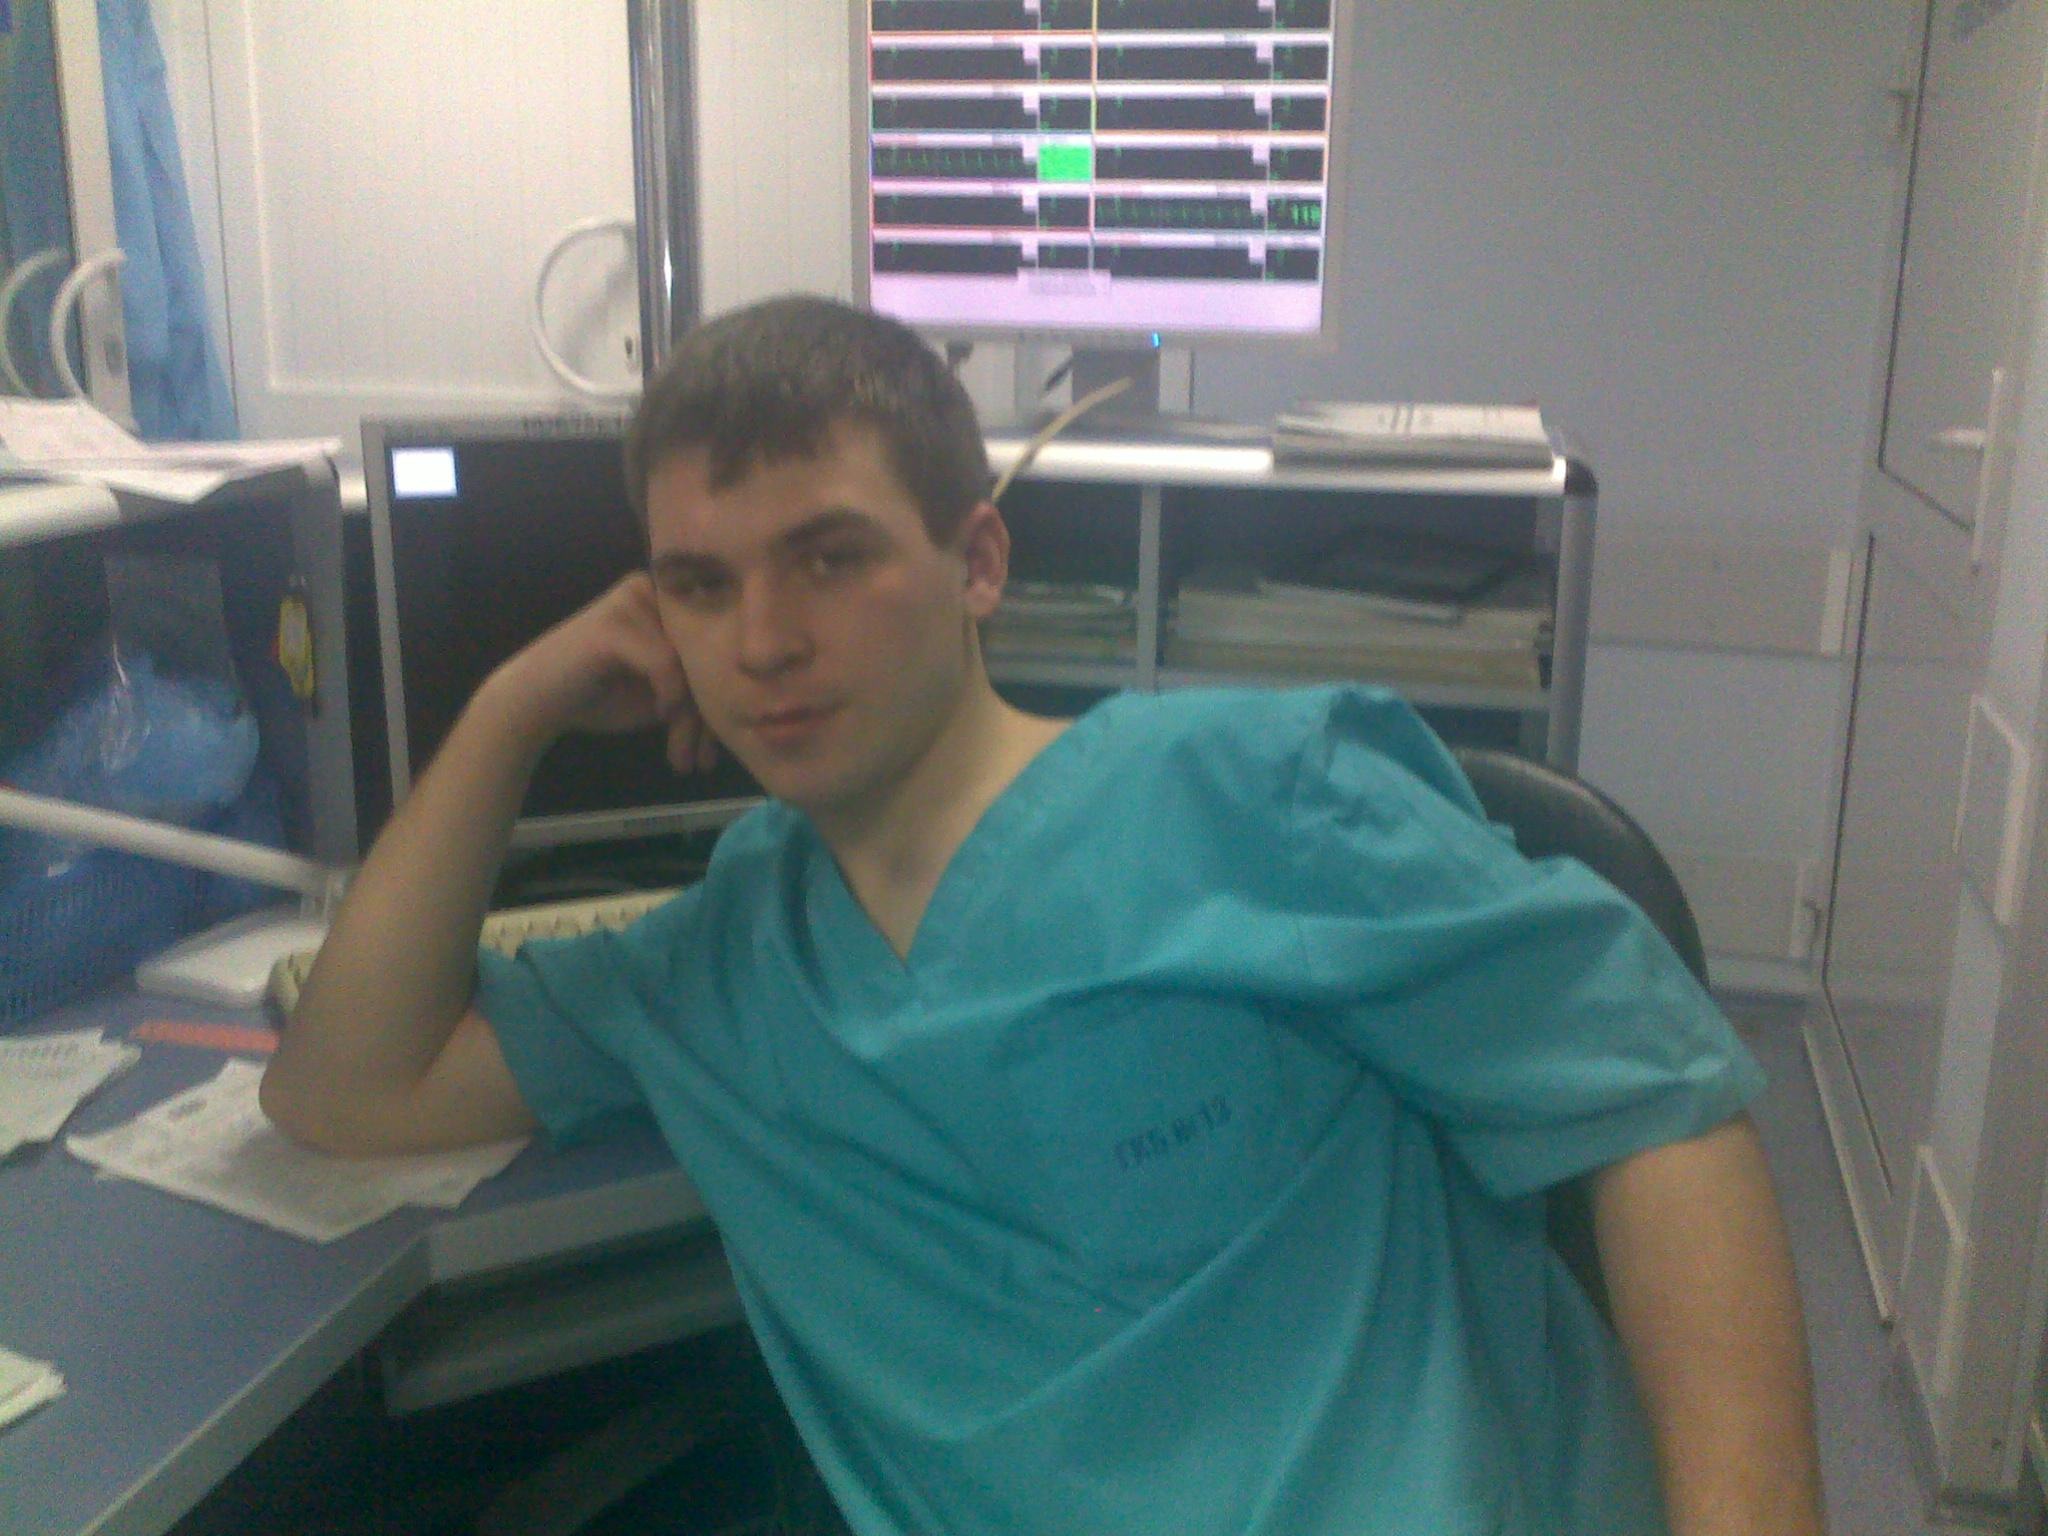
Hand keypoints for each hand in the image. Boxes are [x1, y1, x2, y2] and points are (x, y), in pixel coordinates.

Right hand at [483, 573, 718, 773]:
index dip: (716, 701)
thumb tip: (746, 703)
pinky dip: (668, 694)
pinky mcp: (616, 621)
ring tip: (683, 757)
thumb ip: (697, 687)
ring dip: (689, 717)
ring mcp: (633, 600)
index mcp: (667, 602)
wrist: (535, 703)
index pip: (710, 650)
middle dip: (706, 717)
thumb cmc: (598, 697)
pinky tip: (659, 714)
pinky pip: (666, 663)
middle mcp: (653, 590)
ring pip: (689, 664)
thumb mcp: (663, 694)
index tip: (714, 749)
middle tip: (701, 761)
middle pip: (703, 657)